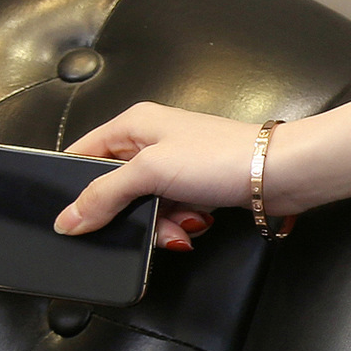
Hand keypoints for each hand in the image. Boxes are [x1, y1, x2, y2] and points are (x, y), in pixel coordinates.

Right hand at [58, 102, 282, 251]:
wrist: (282, 173)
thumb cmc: (223, 156)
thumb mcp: (150, 172)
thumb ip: (104, 195)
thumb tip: (69, 218)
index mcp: (135, 124)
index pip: (83, 155)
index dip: (74, 187)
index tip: (72, 217)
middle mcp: (154, 142)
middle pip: (115, 188)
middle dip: (128, 214)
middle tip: (145, 223)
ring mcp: (178, 166)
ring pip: (144, 207)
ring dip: (160, 225)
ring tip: (182, 225)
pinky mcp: (199, 188)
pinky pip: (173, 214)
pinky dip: (182, 225)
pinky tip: (198, 225)